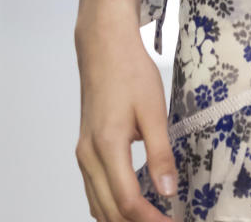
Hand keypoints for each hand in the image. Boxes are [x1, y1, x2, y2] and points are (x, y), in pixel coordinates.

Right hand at [74, 15, 177, 220]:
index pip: (126, 202)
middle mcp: (88, 156)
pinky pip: (93, 190)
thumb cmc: (131, 72)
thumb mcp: (154, 110)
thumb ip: (160, 153)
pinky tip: (130, 205)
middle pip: (108, 211)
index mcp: (107, 146)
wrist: (104, 46)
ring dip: (121, 220)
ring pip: (97, 205)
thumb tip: (168, 191)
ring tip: (151, 219)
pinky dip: (110, 205)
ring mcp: (83, 153)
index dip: (150, 220)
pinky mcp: (84, 148)